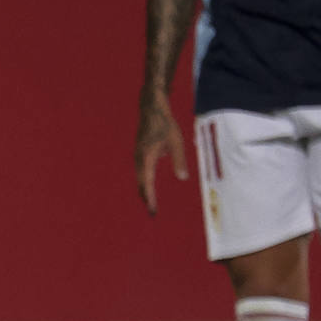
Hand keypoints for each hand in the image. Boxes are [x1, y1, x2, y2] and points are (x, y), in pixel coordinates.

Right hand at [135, 92, 188, 215]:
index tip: (153, 210)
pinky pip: (139, 170)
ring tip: (150, 200)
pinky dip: (143, 180)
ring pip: (139, 177)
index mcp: (147, 157)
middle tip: (152, 211)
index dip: (150, 198)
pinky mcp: (139, 151)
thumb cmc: (165, 124)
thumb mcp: (176, 141)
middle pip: (140, 182)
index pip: (147, 183)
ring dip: (144, 189)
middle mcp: (139, 158)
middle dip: (146, 197)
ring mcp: (137, 154)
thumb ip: (179, 160)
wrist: (151, 109)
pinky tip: (148, 182)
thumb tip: (182, 178)